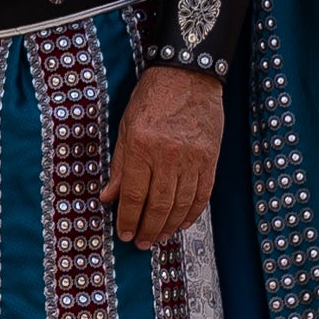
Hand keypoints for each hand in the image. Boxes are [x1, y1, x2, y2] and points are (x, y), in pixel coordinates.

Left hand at [104, 64, 224, 249]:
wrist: (188, 75)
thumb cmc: (152, 98)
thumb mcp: (126, 127)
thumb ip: (119, 165)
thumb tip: (108, 197)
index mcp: (142, 146)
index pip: (134, 194)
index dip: (129, 219)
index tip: (125, 234)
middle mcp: (168, 155)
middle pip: (159, 204)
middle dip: (148, 228)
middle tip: (142, 243)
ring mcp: (192, 158)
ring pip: (181, 204)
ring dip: (169, 225)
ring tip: (159, 237)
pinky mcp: (210, 158)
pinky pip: (202, 194)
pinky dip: (192, 213)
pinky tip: (182, 223)